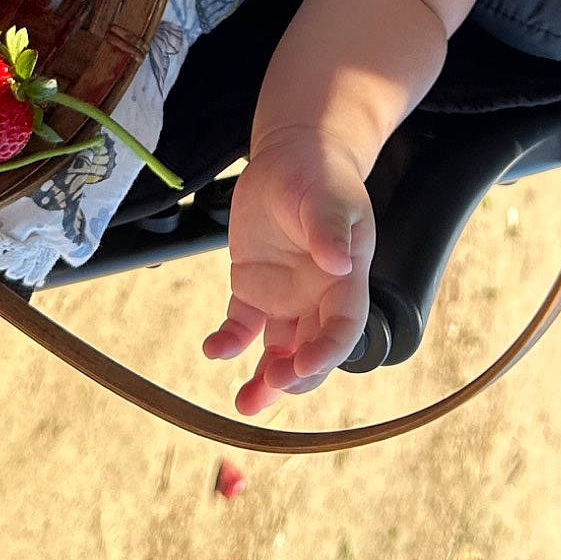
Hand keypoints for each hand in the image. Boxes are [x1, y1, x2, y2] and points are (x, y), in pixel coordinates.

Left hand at [203, 129, 376, 415]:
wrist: (293, 156)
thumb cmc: (319, 173)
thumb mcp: (326, 197)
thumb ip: (330, 230)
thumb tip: (340, 263)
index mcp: (345, 279)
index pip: (343, 328)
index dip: (327, 353)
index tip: (302, 366)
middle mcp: (317, 296)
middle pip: (312, 349)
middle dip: (295, 375)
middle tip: (272, 385)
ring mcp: (285, 296)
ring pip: (278, 350)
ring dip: (265, 379)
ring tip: (244, 403)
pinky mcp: (253, 289)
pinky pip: (243, 326)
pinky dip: (229, 343)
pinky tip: (214, 349)